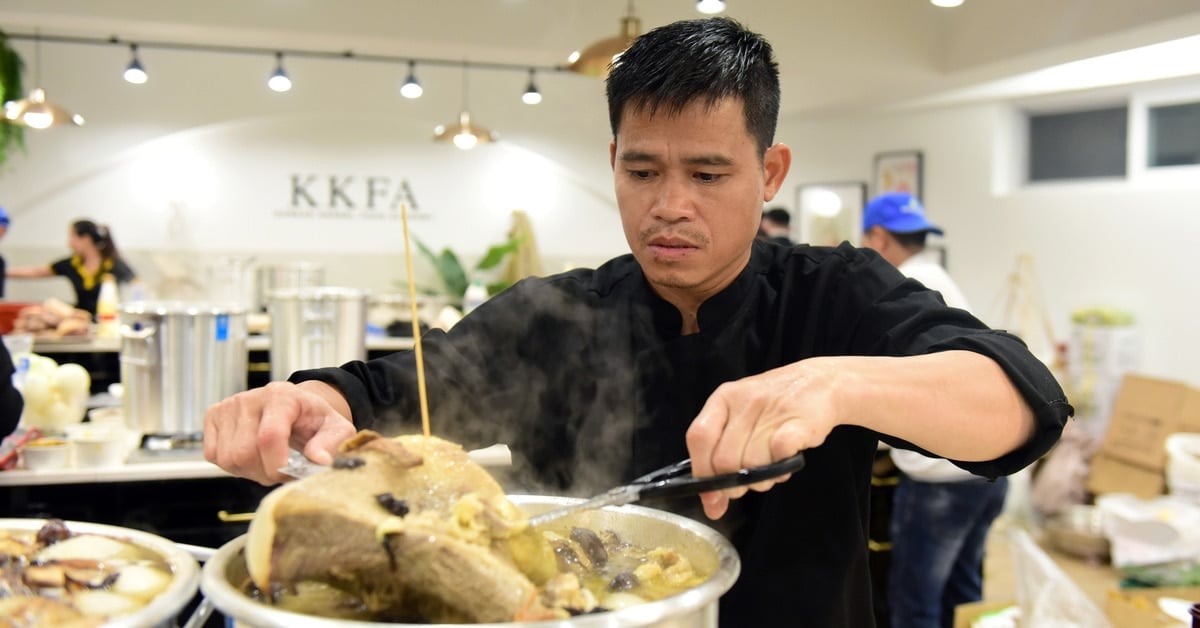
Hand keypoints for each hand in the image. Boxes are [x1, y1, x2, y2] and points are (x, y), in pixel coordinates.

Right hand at [203, 381, 356, 485]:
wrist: (295, 407)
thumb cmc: (313, 420)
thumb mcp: (335, 428)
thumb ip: (331, 443)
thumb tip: (319, 460)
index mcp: (282, 396)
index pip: (269, 437)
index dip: (277, 465)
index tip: (290, 474)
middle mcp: (250, 398)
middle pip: (244, 453)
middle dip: (265, 472)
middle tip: (281, 469)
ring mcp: (228, 406)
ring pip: (228, 458)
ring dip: (249, 471)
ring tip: (268, 461)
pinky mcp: (213, 416)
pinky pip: (213, 455)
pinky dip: (232, 465)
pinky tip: (251, 456)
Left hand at [685, 358, 842, 518]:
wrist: (822, 381)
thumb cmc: (774, 405)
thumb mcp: (741, 417)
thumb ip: (720, 455)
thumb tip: (712, 506)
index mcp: (724, 398)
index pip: (699, 437)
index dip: (701, 471)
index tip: (711, 495)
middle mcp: (745, 400)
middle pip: (725, 459)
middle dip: (733, 485)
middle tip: (746, 486)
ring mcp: (773, 409)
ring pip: (752, 464)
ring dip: (760, 481)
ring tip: (770, 472)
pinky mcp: (800, 421)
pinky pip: (779, 456)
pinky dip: (780, 470)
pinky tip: (784, 465)